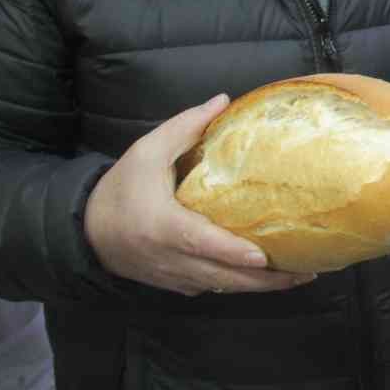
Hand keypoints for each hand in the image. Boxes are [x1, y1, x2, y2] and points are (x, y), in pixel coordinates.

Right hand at [83, 93, 313, 295]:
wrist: (84, 230)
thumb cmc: (120, 187)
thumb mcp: (146, 151)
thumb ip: (184, 127)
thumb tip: (223, 100)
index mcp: (163, 226)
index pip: (202, 243)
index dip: (233, 252)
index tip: (263, 256)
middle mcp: (170, 258)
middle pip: (223, 277)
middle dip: (266, 280)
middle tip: (305, 272)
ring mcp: (173, 276)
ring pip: (222, 288)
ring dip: (259, 287)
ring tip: (298, 276)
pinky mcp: (174, 285)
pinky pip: (212, 288)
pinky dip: (238, 286)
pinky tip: (267, 278)